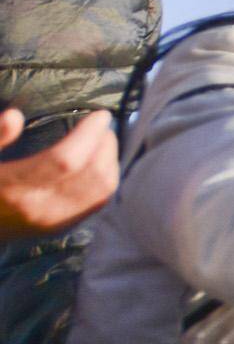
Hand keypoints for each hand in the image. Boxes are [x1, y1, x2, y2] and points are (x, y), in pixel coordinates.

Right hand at [0, 110, 117, 241]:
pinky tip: (98, 163)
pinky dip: (105, 179)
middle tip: (102, 126)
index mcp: (13, 185)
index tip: (100, 115)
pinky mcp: (61, 228)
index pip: (65, 159)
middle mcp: (38, 206)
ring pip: (102, 189)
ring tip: (102, 141)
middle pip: (92, 174)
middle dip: (105, 145)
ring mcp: (53, 221)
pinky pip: (97, 202)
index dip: (88, 135)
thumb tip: (15, 116)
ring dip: (109, 161)